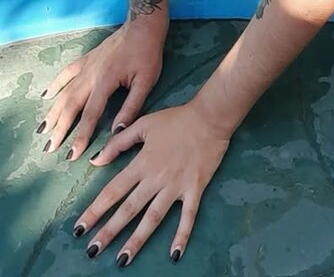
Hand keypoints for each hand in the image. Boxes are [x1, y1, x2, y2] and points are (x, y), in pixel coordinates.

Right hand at [36, 18, 167, 158]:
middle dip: (59, 129)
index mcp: (105, 82)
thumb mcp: (146, 81)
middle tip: (49, 148)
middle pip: (71, 106)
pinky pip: (66, 73)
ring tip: (43, 130)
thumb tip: (117, 131)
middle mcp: (90, 75)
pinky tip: (46, 96)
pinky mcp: (86, 59)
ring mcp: (86, 66)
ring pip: (65, 92)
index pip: (90, 115)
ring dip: (53, 112)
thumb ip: (131, 107)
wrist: (142, 25)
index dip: (81, 136)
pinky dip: (55, 85)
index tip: (72, 155)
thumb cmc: (147, 54)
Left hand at [73, 103, 230, 264]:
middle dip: (109, 232)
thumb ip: (119, 143)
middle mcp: (155, 179)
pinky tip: (174, 255)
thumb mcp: (144, 124)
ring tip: (122, 260)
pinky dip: (181, 235)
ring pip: (153, 218)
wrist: (209, 117)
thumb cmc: (176, 119)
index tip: (79, 228)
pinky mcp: (194, 190)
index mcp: (141, 163)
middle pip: (128, 209)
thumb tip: (96, 160)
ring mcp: (176, 187)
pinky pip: (188, 216)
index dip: (95, 210)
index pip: (113, 191)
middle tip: (92, 251)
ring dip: (136, 240)